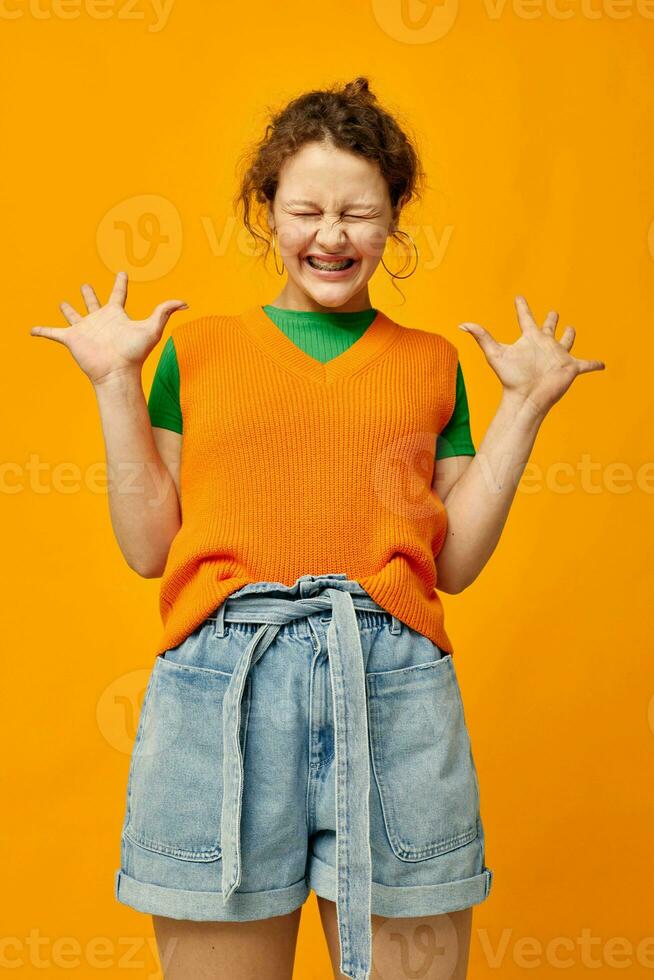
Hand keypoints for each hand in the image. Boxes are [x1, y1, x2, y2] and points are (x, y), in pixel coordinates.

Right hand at [30, 271, 188, 385]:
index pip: (119, 294)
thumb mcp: (152, 328)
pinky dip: (42, 331)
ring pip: (74, 316)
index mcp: (117, 315)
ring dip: (68, 310)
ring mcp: (85, 330)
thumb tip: (185, 302)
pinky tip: (32, 330)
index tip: (121, 273)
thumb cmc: (135, 353)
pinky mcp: (71, 340)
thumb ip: (165, 312)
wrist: (117, 373)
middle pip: (93, 303)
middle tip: (85, 285)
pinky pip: (53, 333)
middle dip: (89, 294)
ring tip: (63, 303)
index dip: (120, 283)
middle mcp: (100, 321)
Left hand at [458, 296, 605, 417]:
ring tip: (572, 329)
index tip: (519, 297)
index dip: (521, 307)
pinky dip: (595, 364)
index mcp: (529, 339)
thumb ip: (481, 337)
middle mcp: (544, 345)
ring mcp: (558, 356)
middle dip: (552, 320)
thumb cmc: (511, 378)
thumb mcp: (495, 354)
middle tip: (554, 312)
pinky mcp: (571, 368)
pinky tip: (603, 364)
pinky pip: (587, 365)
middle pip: (549, 328)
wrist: (526, 398)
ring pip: (567, 342)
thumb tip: (461, 324)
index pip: (525, 317)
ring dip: (569, 336)